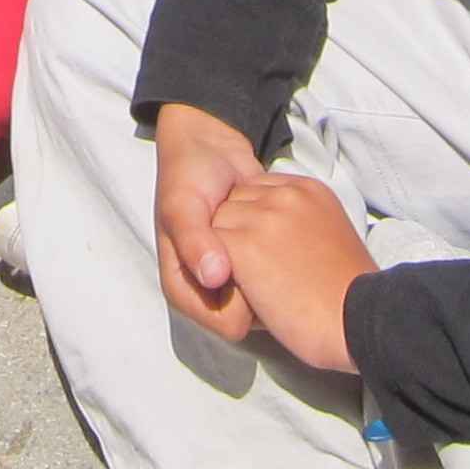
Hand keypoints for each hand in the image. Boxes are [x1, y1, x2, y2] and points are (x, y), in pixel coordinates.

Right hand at [150, 103, 268, 345]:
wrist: (208, 144)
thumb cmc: (188, 176)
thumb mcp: (182, 205)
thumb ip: (194, 241)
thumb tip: (215, 278)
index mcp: (185, 290)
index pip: (230, 325)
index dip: (246, 302)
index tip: (252, 264)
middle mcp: (209, 291)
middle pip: (254, 319)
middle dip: (266, 290)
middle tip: (272, 249)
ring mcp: (234, 275)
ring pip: (270, 300)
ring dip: (278, 272)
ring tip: (278, 237)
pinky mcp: (255, 258)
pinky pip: (279, 275)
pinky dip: (285, 256)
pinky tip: (287, 231)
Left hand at [209, 173, 376, 374]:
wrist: (359, 320)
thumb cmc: (352, 294)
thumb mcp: (329, 238)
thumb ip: (301, 226)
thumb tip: (277, 241)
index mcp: (309, 190)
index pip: (259, 190)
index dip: (254, 221)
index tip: (263, 251)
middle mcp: (286, 195)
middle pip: (235, 202)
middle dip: (234, 232)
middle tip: (246, 269)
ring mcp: (263, 217)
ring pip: (217, 223)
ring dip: (222, 252)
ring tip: (239, 284)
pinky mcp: (244, 244)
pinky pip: (208, 247)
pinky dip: (215, 271)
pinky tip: (236, 292)